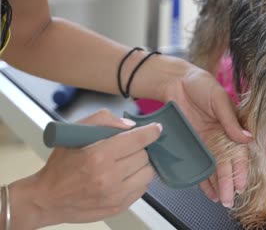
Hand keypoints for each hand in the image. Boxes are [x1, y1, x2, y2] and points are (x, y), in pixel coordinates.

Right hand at [8, 109, 160, 228]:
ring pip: (147, 173)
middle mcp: (109, 177)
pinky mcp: (119, 207)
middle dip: (139, 149)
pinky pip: (142, 189)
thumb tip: (130, 126)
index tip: (156, 130)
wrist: (47, 198)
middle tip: (128, 148)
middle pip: (144, 156)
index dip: (150, 132)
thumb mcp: (74, 133)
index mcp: (99, 156)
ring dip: (141, 165)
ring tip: (127, 163)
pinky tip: (124, 176)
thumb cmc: (61, 165)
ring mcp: (115, 195)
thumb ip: (104, 121)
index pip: (137, 140)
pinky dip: (137, 180)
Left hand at [165, 65, 251, 207]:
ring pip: (214, 168)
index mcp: (232, 127)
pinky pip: (199, 163)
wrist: (176, 81)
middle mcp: (221, 138)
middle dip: (229, 182)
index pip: (240, 152)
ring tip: (220, 200)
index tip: (241, 184)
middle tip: (229, 199)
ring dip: (217, 184)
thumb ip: (231, 121)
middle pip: (227, 164)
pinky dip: (202, 178)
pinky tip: (207, 190)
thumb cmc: (202, 85)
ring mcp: (206, 142)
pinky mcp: (192, 144)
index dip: (241, 169)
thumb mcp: (219, 100)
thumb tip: (247, 138)